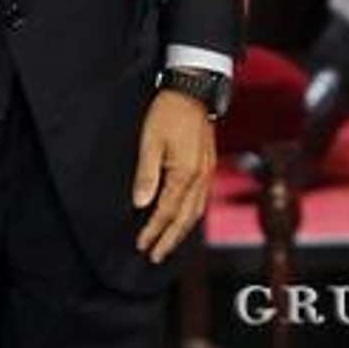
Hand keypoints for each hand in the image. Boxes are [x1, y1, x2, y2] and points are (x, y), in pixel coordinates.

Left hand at [132, 89, 216, 263]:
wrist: (193, 91)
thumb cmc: (169, 112)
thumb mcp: (150, 141)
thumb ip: (146, 174)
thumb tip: (140, 203)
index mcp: (185, 174)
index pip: (166, 212)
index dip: (153, 231)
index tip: (141, 245)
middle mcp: (200, 178)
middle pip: (184, 219)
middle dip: (169, 240)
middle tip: (155, 256)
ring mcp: (207, 173)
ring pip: (196, 212)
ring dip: (181, 231)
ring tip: (168, 244)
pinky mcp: (208, 166)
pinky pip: (201, 200)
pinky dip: (191, 216)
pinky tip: (183, 219)